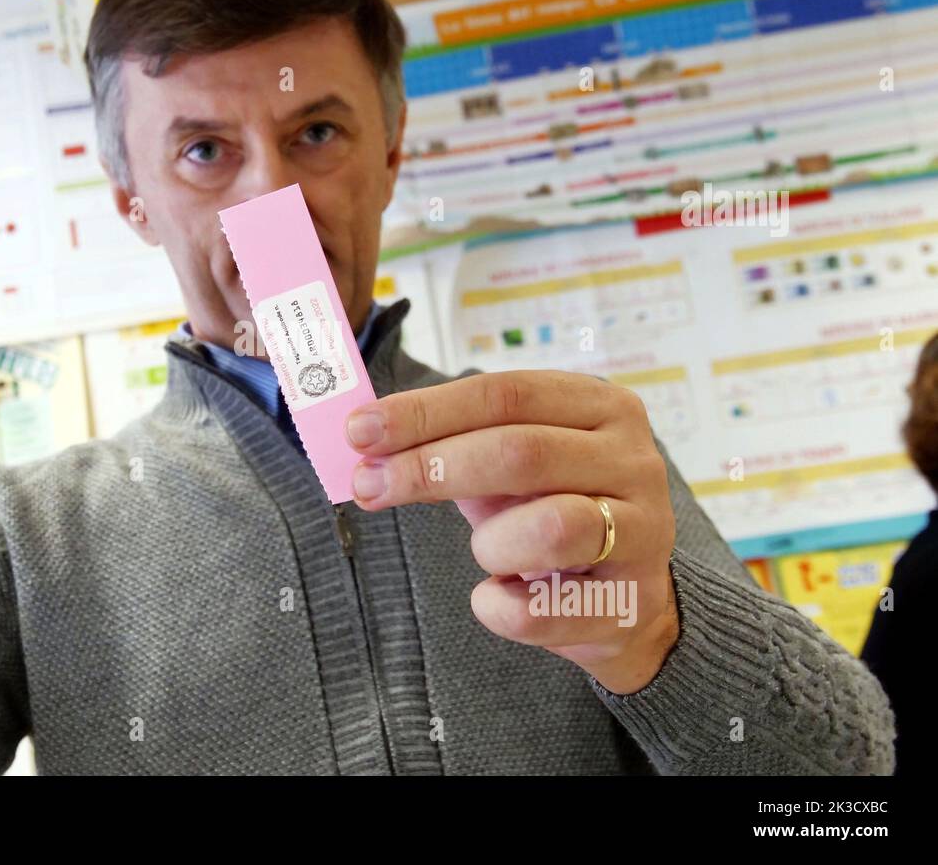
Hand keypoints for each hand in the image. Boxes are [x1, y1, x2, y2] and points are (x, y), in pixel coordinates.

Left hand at [345, 371, 680, 693]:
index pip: (505, 394)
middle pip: (522, 451)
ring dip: (491, 543)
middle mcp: (633, 460)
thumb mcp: (507, 465)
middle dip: (432, 467)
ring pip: (551, 526)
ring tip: (486, 553)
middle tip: (368, 485)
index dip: (427, 412)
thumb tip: (365, 439)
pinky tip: (495, 597)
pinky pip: (545, 610)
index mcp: (599, 407)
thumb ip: (448, 443)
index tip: (360, 430)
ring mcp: (644, 531)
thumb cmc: (550, 510)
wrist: (622, 600)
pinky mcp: (633, 602)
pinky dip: (500, 607)